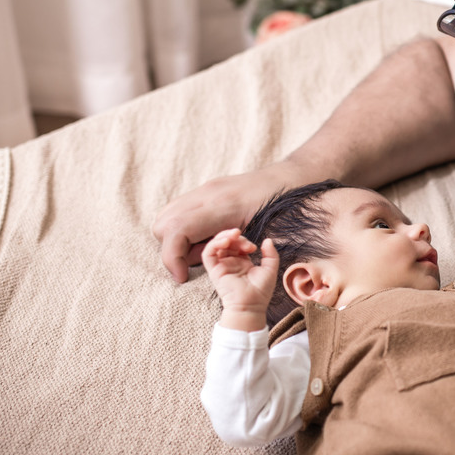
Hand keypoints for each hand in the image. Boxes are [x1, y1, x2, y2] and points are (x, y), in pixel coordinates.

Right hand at [153, 161, 311, 281]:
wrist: (290, 177)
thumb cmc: (284, 206)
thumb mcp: (265, 231)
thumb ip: (234, 247)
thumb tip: (206, 258)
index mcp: (220, 205)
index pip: (176, 230)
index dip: (171, 258)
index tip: (182, 277)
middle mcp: (207, 194)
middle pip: (164, 224)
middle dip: (172, 250)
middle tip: (197, 261)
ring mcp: (205, 189)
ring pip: (168, 216)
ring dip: (178, 239)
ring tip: (205, 248)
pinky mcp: (207, 189)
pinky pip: (180, 210)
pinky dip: (185, 228)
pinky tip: (209, 236)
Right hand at [203, 229, 279, 328]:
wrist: (251, 305)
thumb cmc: (261, 291)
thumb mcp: (270, 269)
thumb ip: (270, 254)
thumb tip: (267, 240)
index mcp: (242, 262)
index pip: (238, 244)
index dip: (245, 241)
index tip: (254, 248)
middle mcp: (230, 263)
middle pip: (228, 242)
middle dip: (236, 237)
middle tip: (246, 243)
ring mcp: (221, 266)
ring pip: (216, 245)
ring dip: (224, 236)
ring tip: (235, 235)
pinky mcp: (213, 270)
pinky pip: (208, 253)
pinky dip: (214, 244)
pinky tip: (225, 241)